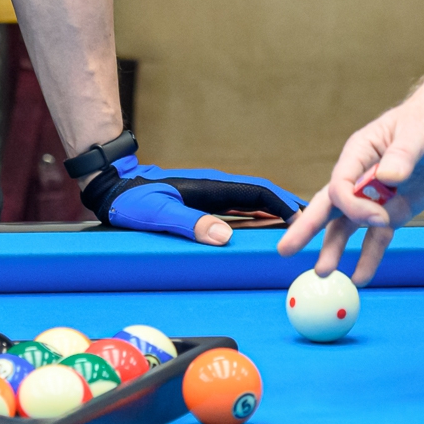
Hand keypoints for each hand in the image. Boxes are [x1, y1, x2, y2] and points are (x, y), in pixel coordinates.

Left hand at [79, 159, 303, 244]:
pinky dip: (254, 219)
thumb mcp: (159, 215)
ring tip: (294, 230)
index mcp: (211, 188)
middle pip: (260, 197)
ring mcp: (209, 194)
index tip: (305, 217)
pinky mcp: (202, 202)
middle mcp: (215, 187)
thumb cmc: (132, 201)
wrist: (112, 186)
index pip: (257, 193)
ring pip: (250, 203)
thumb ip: (190, 224)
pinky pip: (237, 210)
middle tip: (311, 225)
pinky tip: (260, 231)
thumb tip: (225, 237)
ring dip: (273, 214)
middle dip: (286, 208)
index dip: (283, 204)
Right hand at [277, 85, 423, 284]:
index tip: (377, 217)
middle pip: (328, 206)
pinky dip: (369, 258)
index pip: (340, 185)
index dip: (352, 206)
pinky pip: (377, 239)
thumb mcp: (419, 132)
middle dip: (306, 229)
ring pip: (346, 226)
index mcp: (358, 152)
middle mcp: (360, 177)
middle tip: (285, 250)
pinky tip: (360, 278)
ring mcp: (374, 197)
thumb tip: (388, 177)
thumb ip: (402, 155)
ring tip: (322, 274)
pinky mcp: (392, 212)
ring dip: (333, 249)